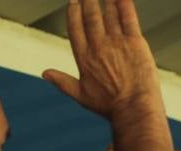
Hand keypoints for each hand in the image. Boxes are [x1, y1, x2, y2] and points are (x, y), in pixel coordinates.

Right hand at [43, 0, 161, 119]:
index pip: (75, 28)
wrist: (134, 109)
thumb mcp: (82, 96)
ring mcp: (117, 43)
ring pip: (109, 13)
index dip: (73, 12)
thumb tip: (45, 73)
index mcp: (84, 58)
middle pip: (91, 16)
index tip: (73, 1)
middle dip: (88, 0)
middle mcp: (99, 46)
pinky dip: (124, 3)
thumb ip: (63, 82)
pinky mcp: (135, 42)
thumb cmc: (109, 106)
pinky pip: (128, 17)